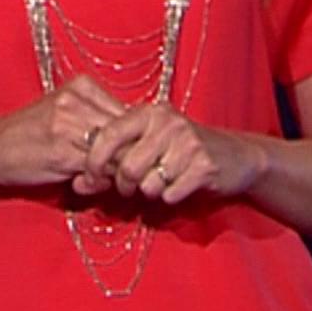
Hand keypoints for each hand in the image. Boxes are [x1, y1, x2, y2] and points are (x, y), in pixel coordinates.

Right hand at [0, 76, 125, 187]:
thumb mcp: (67, 114)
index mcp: (82, 86)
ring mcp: (69, 123)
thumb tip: (143, 140)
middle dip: (131, 158)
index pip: (132, 114)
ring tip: (98, 180)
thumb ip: (100, 119)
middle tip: (123, 176)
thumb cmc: (31, 134)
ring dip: (115, 173)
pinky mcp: (62, 150)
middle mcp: (77, 100)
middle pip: (128, 132)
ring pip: (117, 152)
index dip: (137, 141)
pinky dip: (98, 181)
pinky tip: (81, 183)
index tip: (132, 158)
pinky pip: (99, 169)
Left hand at [78, 102, 264, 203]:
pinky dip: (170, 197)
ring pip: (148, 184)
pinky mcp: (204, 165)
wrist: (236, 156)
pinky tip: (180, 186)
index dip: (93, 162)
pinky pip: (170, 194)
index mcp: (147, 113)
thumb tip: (75, 185)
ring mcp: (187, 142)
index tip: (88, 179)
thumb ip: (114, 159)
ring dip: (149, 192)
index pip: (107, 135)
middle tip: (129, 189)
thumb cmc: (180, 151)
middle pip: (127, 167)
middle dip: (123, 185)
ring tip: (160, 183)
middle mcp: (166, 122)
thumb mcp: (148, 143)